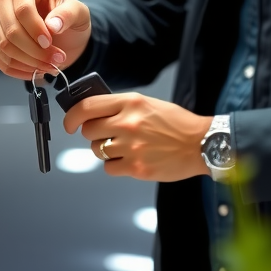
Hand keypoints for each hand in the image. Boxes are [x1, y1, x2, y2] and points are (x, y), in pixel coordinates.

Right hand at [0, 0, 91, 78]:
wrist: (57, 29)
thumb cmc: (65, 15)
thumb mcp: (78, 12)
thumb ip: (68, 15)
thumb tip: (52, 25)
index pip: (22, 9)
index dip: (36, 30)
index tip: (50, 43)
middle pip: (10, 30)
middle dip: (35, 51)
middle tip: (56, 61)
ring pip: (2, 46)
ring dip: (28, 62)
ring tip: (49, 66)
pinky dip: (18, 69)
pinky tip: (35, 69)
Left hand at [62, 92, 212, 181]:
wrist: (201, 143)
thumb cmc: (176, 123)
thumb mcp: (147, 104)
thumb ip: (120, 107)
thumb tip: (92, 113)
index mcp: (130, 103)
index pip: (86, 107)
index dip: (71, 116)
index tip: (69, 123)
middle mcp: (127, 123)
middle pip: (88, 131)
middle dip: (93, 134)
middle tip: (106, 135)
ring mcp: (131, 147)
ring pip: (96, 150)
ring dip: (104, 150)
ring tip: (124, 147)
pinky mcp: (136, 167)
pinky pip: (109, 168)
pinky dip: (116, 165)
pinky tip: (130, 159)